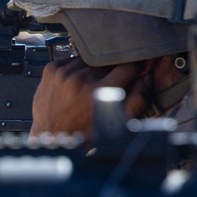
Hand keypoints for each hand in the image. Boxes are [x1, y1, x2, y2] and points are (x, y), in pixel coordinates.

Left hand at [30, 57, 153, 135]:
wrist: (50, 137)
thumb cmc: (83, 134)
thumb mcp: (115, 123)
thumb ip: (137, 100)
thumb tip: (146, 77)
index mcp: (99, 92)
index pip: (127, 66)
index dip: (133, 69)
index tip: (132, 72)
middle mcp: (81, 80)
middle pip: (108, 62)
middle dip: (110, 72)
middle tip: (104, 87)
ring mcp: (64, 73)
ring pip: (89, 60)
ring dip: (92, 69)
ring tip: (86, 88)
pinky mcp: (51, 69)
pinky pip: (71, 60)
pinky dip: (75, 69)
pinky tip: (73, 85)